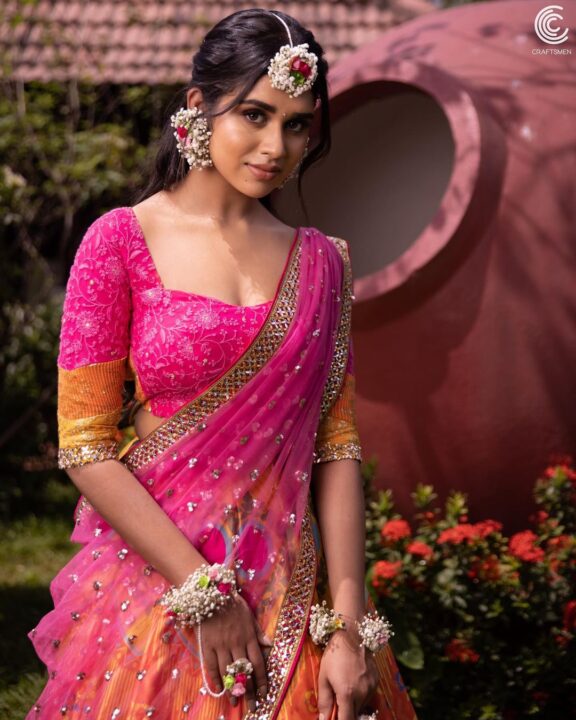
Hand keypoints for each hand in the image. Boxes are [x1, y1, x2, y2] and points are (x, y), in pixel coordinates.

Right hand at [199, 593, 272, 711]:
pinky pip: (211, 666)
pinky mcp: (207, 645)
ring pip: (229, 672)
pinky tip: (220, 689)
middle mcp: (236, 643)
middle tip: (253, 707)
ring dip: (233, 689)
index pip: (258, 662)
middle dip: (250, 691)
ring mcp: (221, 645)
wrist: (210, 593)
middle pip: (245, 671)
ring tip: (236, 703)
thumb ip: (258, 632)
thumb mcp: (249, 615)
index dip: (262, 680)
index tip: (265, 693)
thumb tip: (270, 645)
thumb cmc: (232, 603)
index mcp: (249, 636)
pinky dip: (215, 679)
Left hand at [317, 630, 378, 719]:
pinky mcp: (377, 681)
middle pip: (355, 715)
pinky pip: (369, 695)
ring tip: (346, 689)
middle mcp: (362, 693)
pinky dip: (361, 694)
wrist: (351, 635)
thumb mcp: (324, 677)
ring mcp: (371, 687)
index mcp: (347, 693)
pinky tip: (355, 682)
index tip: (336, 718)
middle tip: (339, 703)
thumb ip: (324, 701)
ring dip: (354, 704)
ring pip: (362, 705)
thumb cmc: (334, 656)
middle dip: (346, 713)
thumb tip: (324, 719)